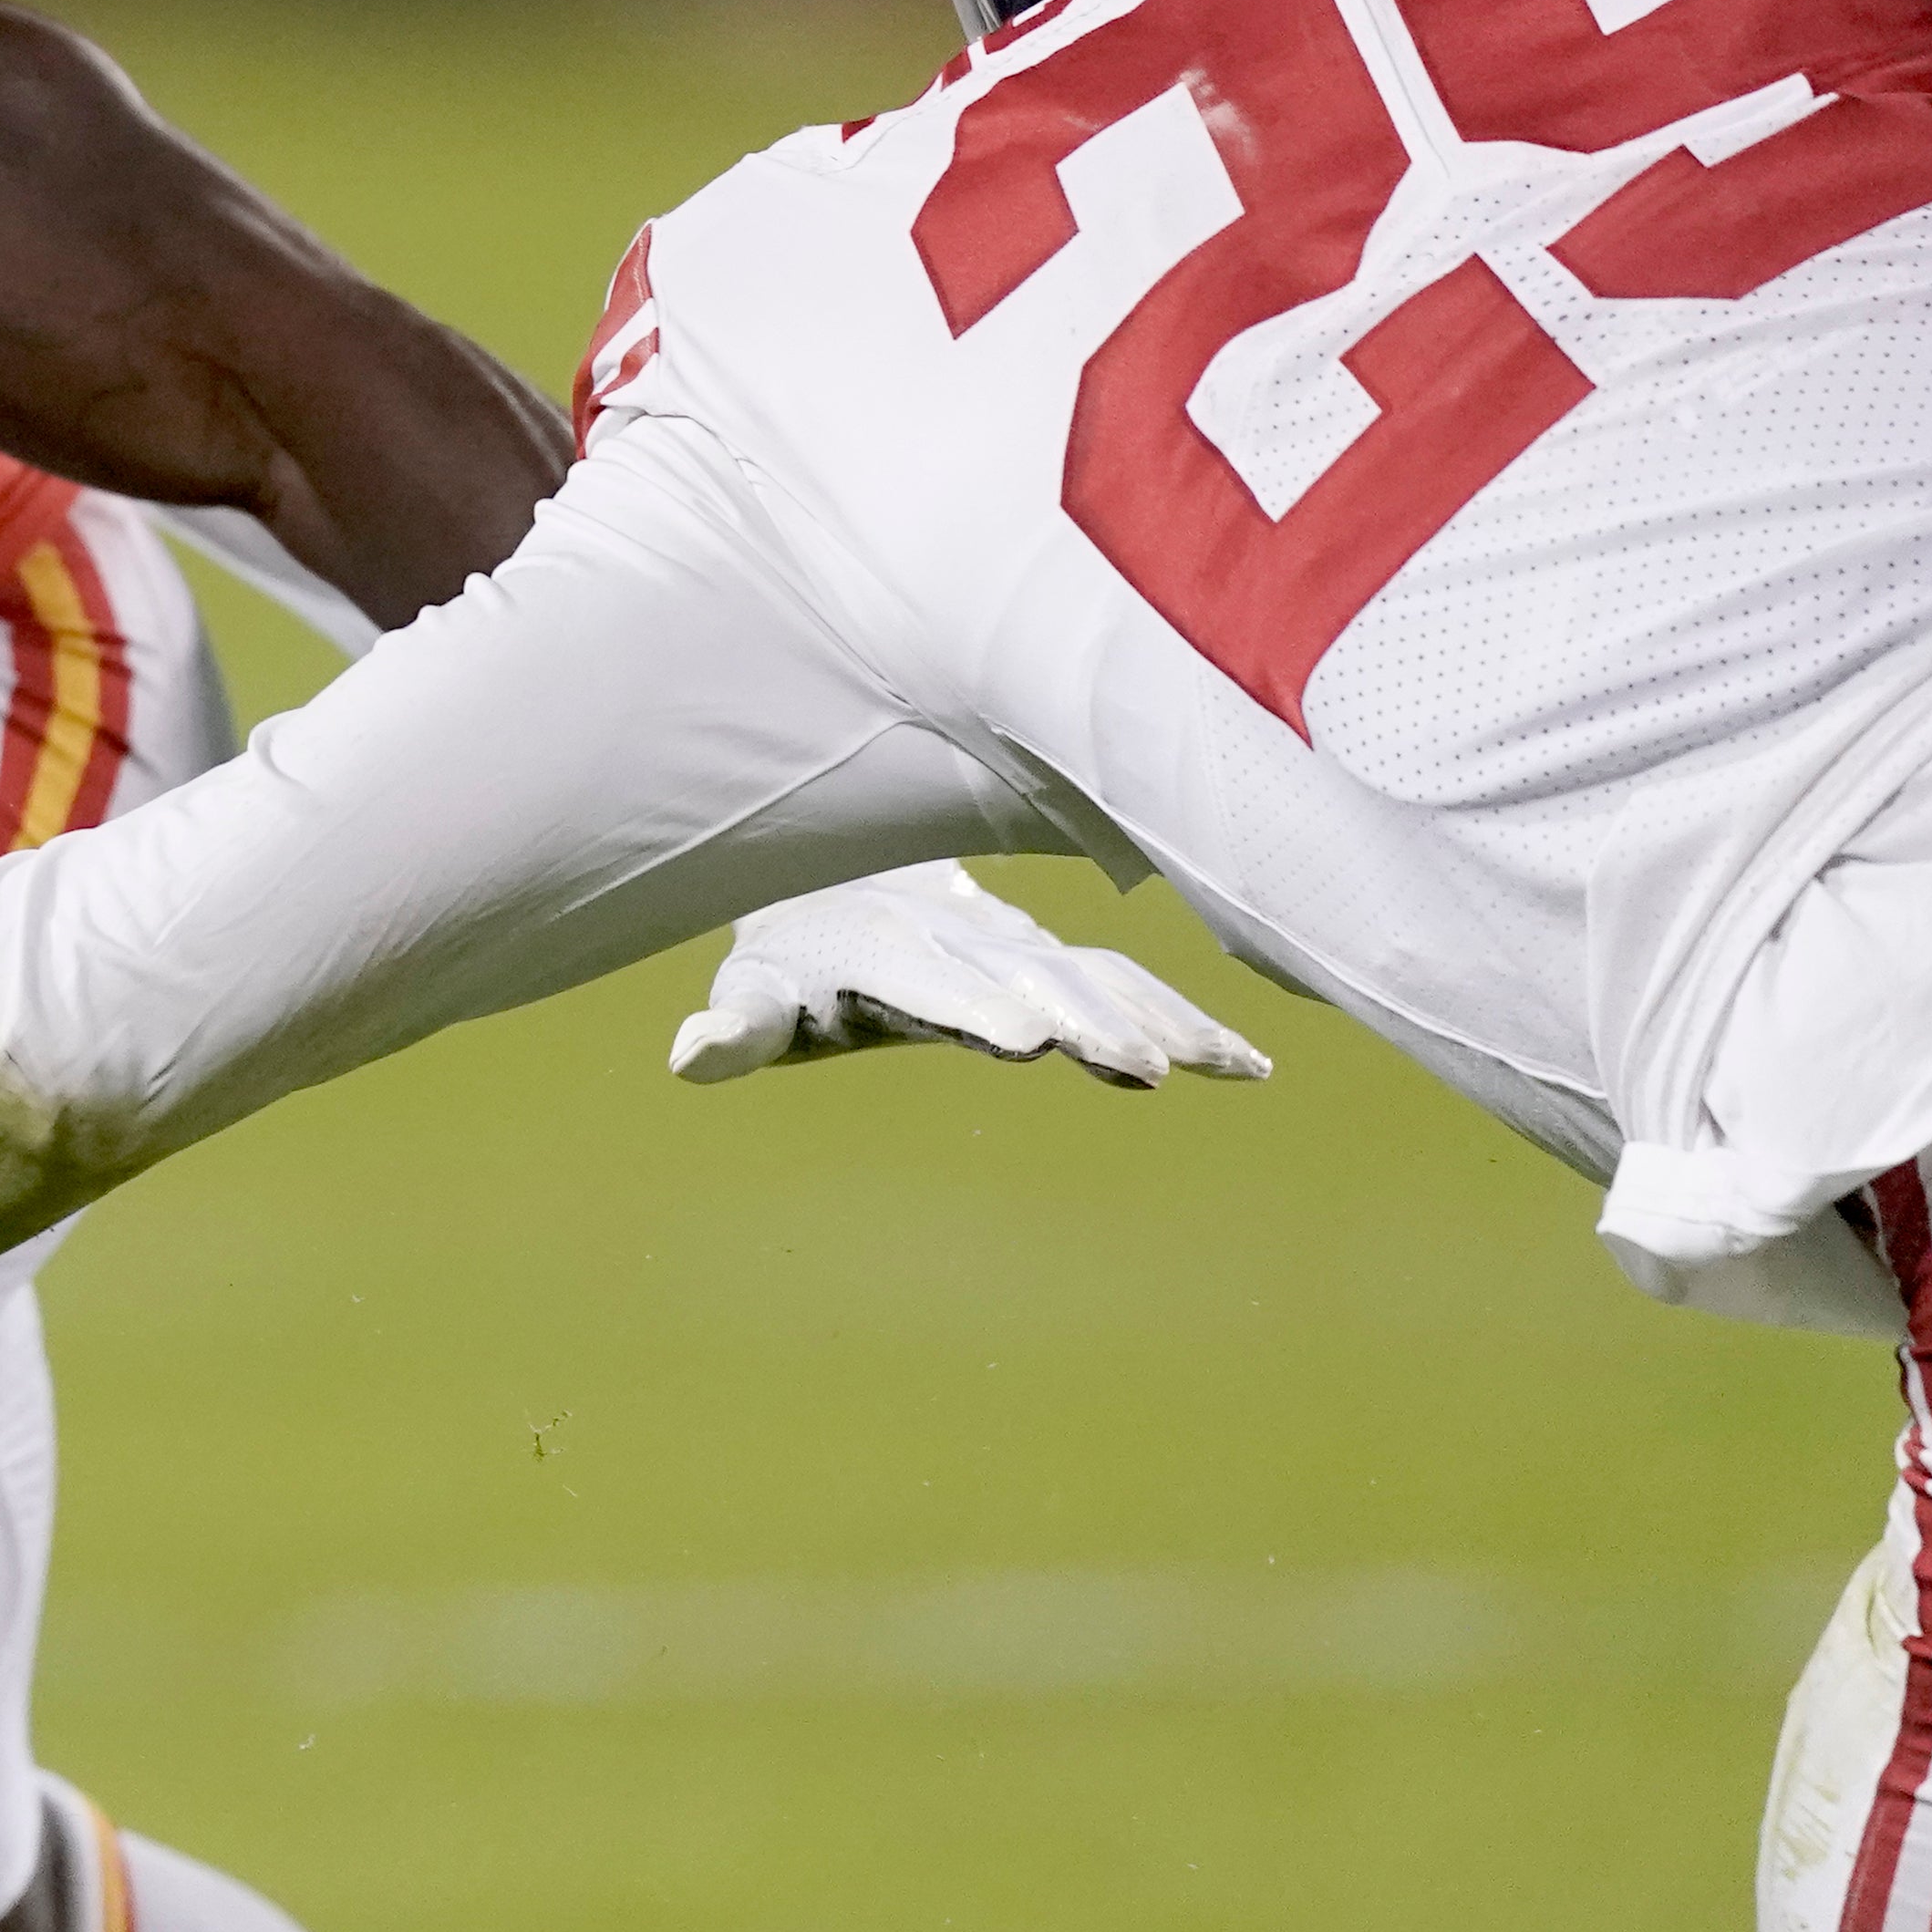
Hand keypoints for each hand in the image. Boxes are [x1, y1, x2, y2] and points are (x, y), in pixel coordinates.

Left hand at [670, 865, 1269, 1091]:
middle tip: (1136, 1067)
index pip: (931, 980)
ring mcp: (1014, 944)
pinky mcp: (1053, 955)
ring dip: (1151, 1017)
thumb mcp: (753, 992)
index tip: (1024, 1039)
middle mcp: (959, 941)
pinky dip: (1182, 1015)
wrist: (838, 865)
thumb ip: (732, 1029)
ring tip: (1216, 1066)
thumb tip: (685, 1056)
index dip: (975, 1004)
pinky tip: (1245, 1066)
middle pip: (1029, 979)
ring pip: (1092, 976)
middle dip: (1081, 1018)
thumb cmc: (790, 953)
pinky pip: (1124, 981)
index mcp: (880, 952)